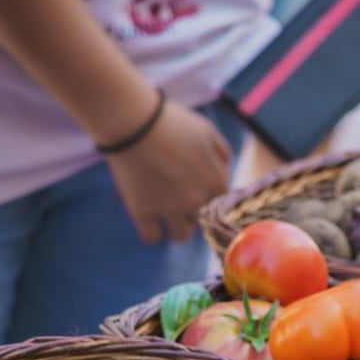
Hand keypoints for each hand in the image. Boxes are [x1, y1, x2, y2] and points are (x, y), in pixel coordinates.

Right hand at [106, 101, 234, 244]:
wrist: (135, 121)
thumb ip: (221, 154)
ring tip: (164, 212)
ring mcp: (170, 209)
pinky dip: (151, 232)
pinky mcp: (143, 212)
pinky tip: (147, 220)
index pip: (221, 204)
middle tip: (177, 196)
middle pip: (203, 223)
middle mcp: (197, 201)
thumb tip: (225, 172)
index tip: (195, 188)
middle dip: (193, 212)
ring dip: (176, 227)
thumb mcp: (207, 130)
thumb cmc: (172, 121)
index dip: (208, 196)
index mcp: (216, 182)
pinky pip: (152, 238)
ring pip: (181, 237)